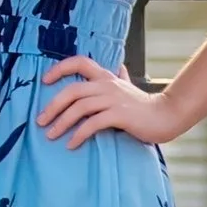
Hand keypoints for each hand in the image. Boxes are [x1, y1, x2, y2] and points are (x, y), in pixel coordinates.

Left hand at [34, 55, 170, 147]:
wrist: (165, 116)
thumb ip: (121, 77)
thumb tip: (120, 66)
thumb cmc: (144, 105)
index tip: (44, 81)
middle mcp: (107, 84)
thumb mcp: (129, 87)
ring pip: (79, 107)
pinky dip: (79, 134)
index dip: (60, 68)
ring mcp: (113, 99)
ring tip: (51, 135)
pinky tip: (71, 144)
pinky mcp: (119, 115)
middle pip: (72, 90)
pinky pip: (92, 124)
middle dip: (53, 105)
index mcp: (106, 76)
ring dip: (62, 122)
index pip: (79, 62)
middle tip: (40, 121)